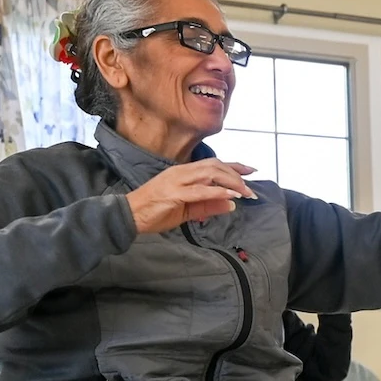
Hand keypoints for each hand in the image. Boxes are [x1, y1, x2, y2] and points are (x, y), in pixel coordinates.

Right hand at [126, 159, 256, 234]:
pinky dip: (217, 192)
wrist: (129, 215)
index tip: (251, 170)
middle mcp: (181, 172)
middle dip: (236, 175)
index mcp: (183, 173)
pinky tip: (230, 196)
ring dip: (230, 182)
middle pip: (215, 166)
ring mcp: (177, 181)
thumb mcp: (187, 210)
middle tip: (251, 188)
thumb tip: (231, 204)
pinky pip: (200, 191)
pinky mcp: (173, 193)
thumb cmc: (155, 211)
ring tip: (245, 192)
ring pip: (210, 174)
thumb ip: (208, 206)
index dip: (234, 166)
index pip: (213, 164)